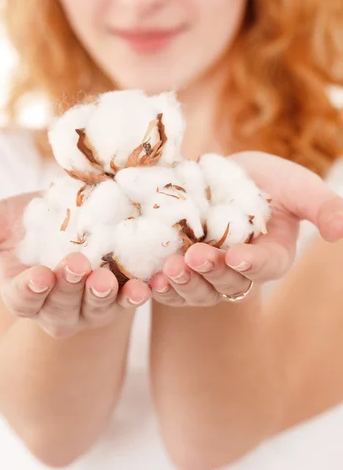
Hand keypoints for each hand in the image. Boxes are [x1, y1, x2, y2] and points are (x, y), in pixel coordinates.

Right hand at [0, 192, 149, 337]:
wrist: (76, 214)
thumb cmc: (31, 220)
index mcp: (24, 294)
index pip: (23, 299)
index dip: (30, 291)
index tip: (37, 276)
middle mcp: (57, 307)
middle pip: (61, 308)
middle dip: (68, 289)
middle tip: (75, 265)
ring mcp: (91, 305)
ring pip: (96, 310)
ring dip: (103, 296)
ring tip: (108, 279)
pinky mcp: (121, 294)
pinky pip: (130, 300)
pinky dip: (138, 295)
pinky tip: (146, 285)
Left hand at [150, 152, 342, 306]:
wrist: (216, 178)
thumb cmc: (262, 181)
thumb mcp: (295, 186)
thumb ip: (322, 207)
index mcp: (272, 256)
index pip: (266, 266)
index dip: (253, 264)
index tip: (237, 256)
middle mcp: (239, 271)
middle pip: (229, 283)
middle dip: (212, 273)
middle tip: (194, 257)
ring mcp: (208, 274)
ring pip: (198, 291)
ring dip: (184, 284)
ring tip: (168, 270)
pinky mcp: (179, 270)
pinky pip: (170, 288)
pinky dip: (159, 287)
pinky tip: (147, 280)